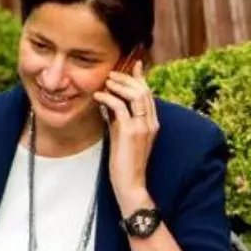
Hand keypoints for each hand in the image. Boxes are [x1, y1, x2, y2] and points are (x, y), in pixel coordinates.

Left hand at [96, 61, 158, 212]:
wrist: (131, 184)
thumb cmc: (125, 163)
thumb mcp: (124, 137)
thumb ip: (121, 120)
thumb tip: (111, 104)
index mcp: (152, 124)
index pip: (148, 95)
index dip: (141, 78)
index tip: (134, 66)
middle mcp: (151, 123)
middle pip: (144, 90)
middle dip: (127, 78)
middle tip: (112, 74)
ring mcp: (142, 127)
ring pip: (136, 94)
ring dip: (119, 85)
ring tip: (105, 82)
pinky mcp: (130, 132)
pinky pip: (120, 106)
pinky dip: (108, 98)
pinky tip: (98, 96)